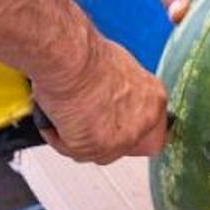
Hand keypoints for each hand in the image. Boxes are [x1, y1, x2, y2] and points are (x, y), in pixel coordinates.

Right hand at [30, 35, 167, 162]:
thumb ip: (124, 94)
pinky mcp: (98, 148)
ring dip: (80, 138)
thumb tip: (113, 101)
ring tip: (65, 114)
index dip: (130, 131)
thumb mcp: (118, 70)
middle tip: (87, 125)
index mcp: (154, 99)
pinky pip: (74, 151)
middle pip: (130, 148)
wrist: (69, 58)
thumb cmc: (86, 56)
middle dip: (107, 141)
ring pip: (99, 153)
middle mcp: (145, 121)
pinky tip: (56, 119)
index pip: (153, 131)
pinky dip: (59, 138)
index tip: (115, 126)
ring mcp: (123, 138)